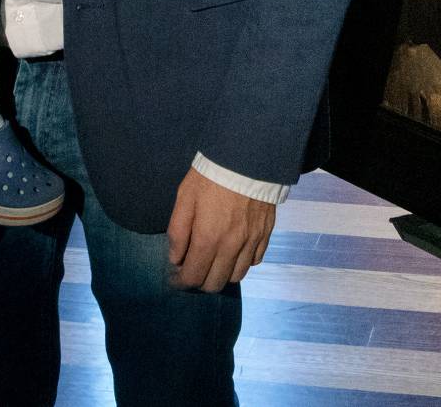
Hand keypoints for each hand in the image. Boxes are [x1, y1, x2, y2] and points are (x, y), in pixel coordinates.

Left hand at [165, 167, 274, 291]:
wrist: (248, 157)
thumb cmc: (210, 176)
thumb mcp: (184, 197)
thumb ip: (178, 231)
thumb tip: (175, 259)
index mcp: (207, 239)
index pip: (193, 277)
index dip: (181, 282)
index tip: (176, 277)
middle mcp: (231, 247)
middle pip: (215, 284)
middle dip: (200, 282)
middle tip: (193, 269)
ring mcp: (251, 242)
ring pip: (236, 277)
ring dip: (222, 274)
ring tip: (213, 261)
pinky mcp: (265, 234)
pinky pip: (254, 261)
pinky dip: (242, 262)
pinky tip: (234, 251)